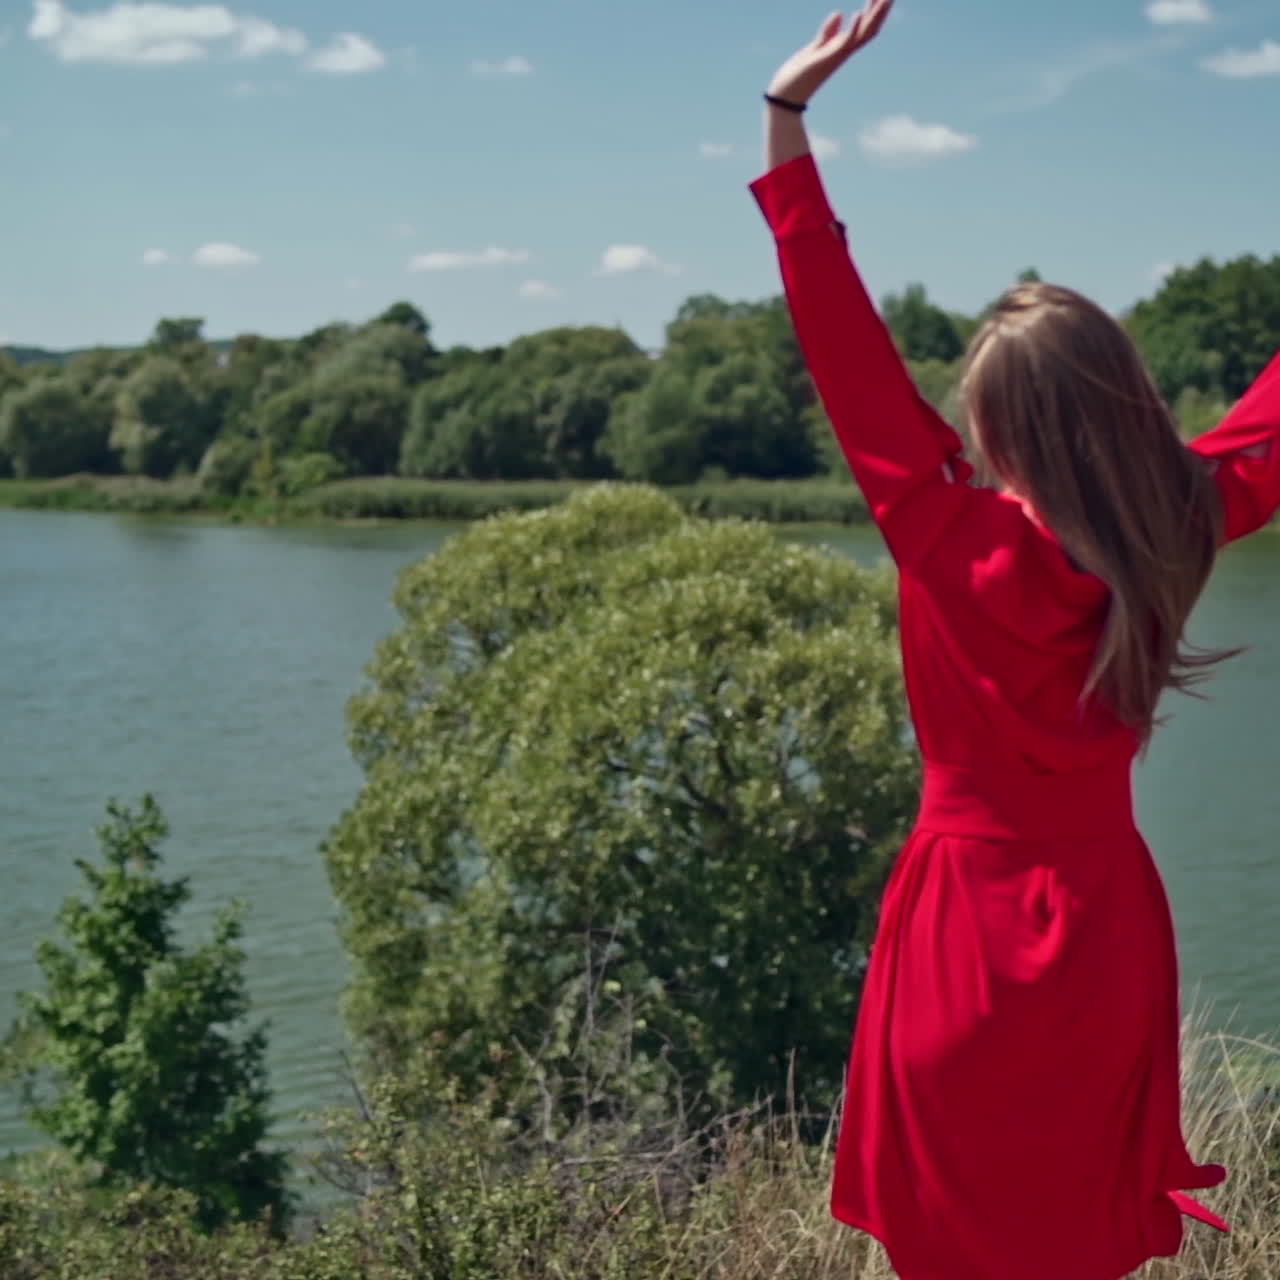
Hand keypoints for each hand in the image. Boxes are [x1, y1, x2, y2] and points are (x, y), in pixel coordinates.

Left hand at [767, 1, 895, 106]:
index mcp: (841, 46)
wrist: (786, 94)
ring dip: (874, 17)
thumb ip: (828, 31)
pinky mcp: (827, 58)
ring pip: (862, 35)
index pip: (864, 26)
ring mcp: (837, 55)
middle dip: (880, 11)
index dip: (873, 10)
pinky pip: (844, 43)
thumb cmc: (800, 73)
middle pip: (869, 29)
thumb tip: (838, 13)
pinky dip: (852, 29)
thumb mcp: (816, 46)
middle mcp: (843, 51)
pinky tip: (858, 14)